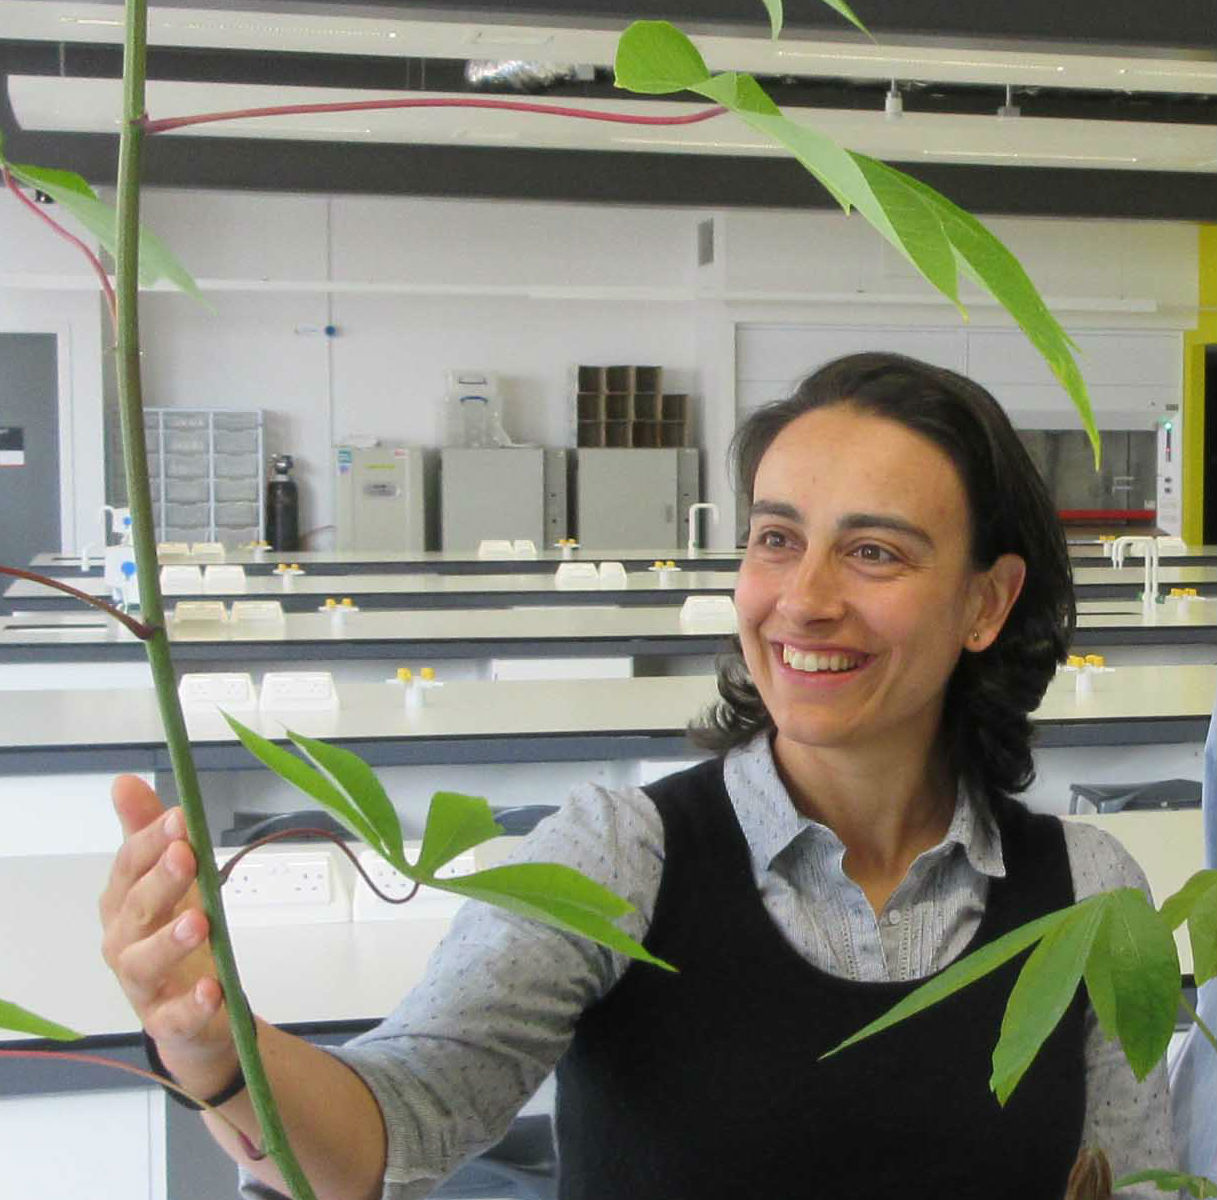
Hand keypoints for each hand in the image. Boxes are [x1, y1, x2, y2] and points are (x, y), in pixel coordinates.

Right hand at [99, 775, 238, 1092]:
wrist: (197, 1012)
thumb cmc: (178, 935)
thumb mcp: (171, 880)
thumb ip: (149, 833)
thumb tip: (123, 782)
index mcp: (124, 904)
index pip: (130, 868)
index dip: (152, 842)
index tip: (181, 817)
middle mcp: (124, 944)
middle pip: (136, 910)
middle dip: (161, 881)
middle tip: (187, 855)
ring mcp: (143, 986)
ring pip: (145, 963)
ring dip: (170, 941)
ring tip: (200, 922)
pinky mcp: (167, 1022)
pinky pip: (174, 1017)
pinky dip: (192, 1005)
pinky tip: (212, 989)